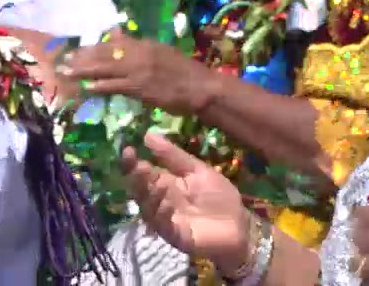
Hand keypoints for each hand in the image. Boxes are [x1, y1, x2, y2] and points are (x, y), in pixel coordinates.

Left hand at [58, 30, 216, 113]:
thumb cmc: (181, 70)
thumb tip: (113, 32)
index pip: (112, 44)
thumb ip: (135, 43)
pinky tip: (88, 87)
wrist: (200, 87)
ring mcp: (139, 71)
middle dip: (83, 58)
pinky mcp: (141, 88)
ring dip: (85, 71)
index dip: (92, 48)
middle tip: (64, 59)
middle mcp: (138, 55)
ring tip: (68, 72)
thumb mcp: (158, 50)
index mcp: (143, 44)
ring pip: (107, 69)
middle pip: (105, 54)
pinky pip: (117, 86)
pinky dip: (102, 86)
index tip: (75, 50)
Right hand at [122, 132, 253, 272]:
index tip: (128, 149)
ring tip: (154, 182)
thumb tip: (147, 134)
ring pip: (147, 207)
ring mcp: (165, 219)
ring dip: (149, 194)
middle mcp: (159, 200)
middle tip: (137, 165)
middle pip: (139, 189)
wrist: (240, 226)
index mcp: (164, 183)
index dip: (132, 162)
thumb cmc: (219, 197)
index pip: (141, 172)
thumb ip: (173, 156)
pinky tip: (166, 204)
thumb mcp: (198, 170)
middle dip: (136, 177)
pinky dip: (162, 214)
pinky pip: (163, 225)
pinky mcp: (175, 235)